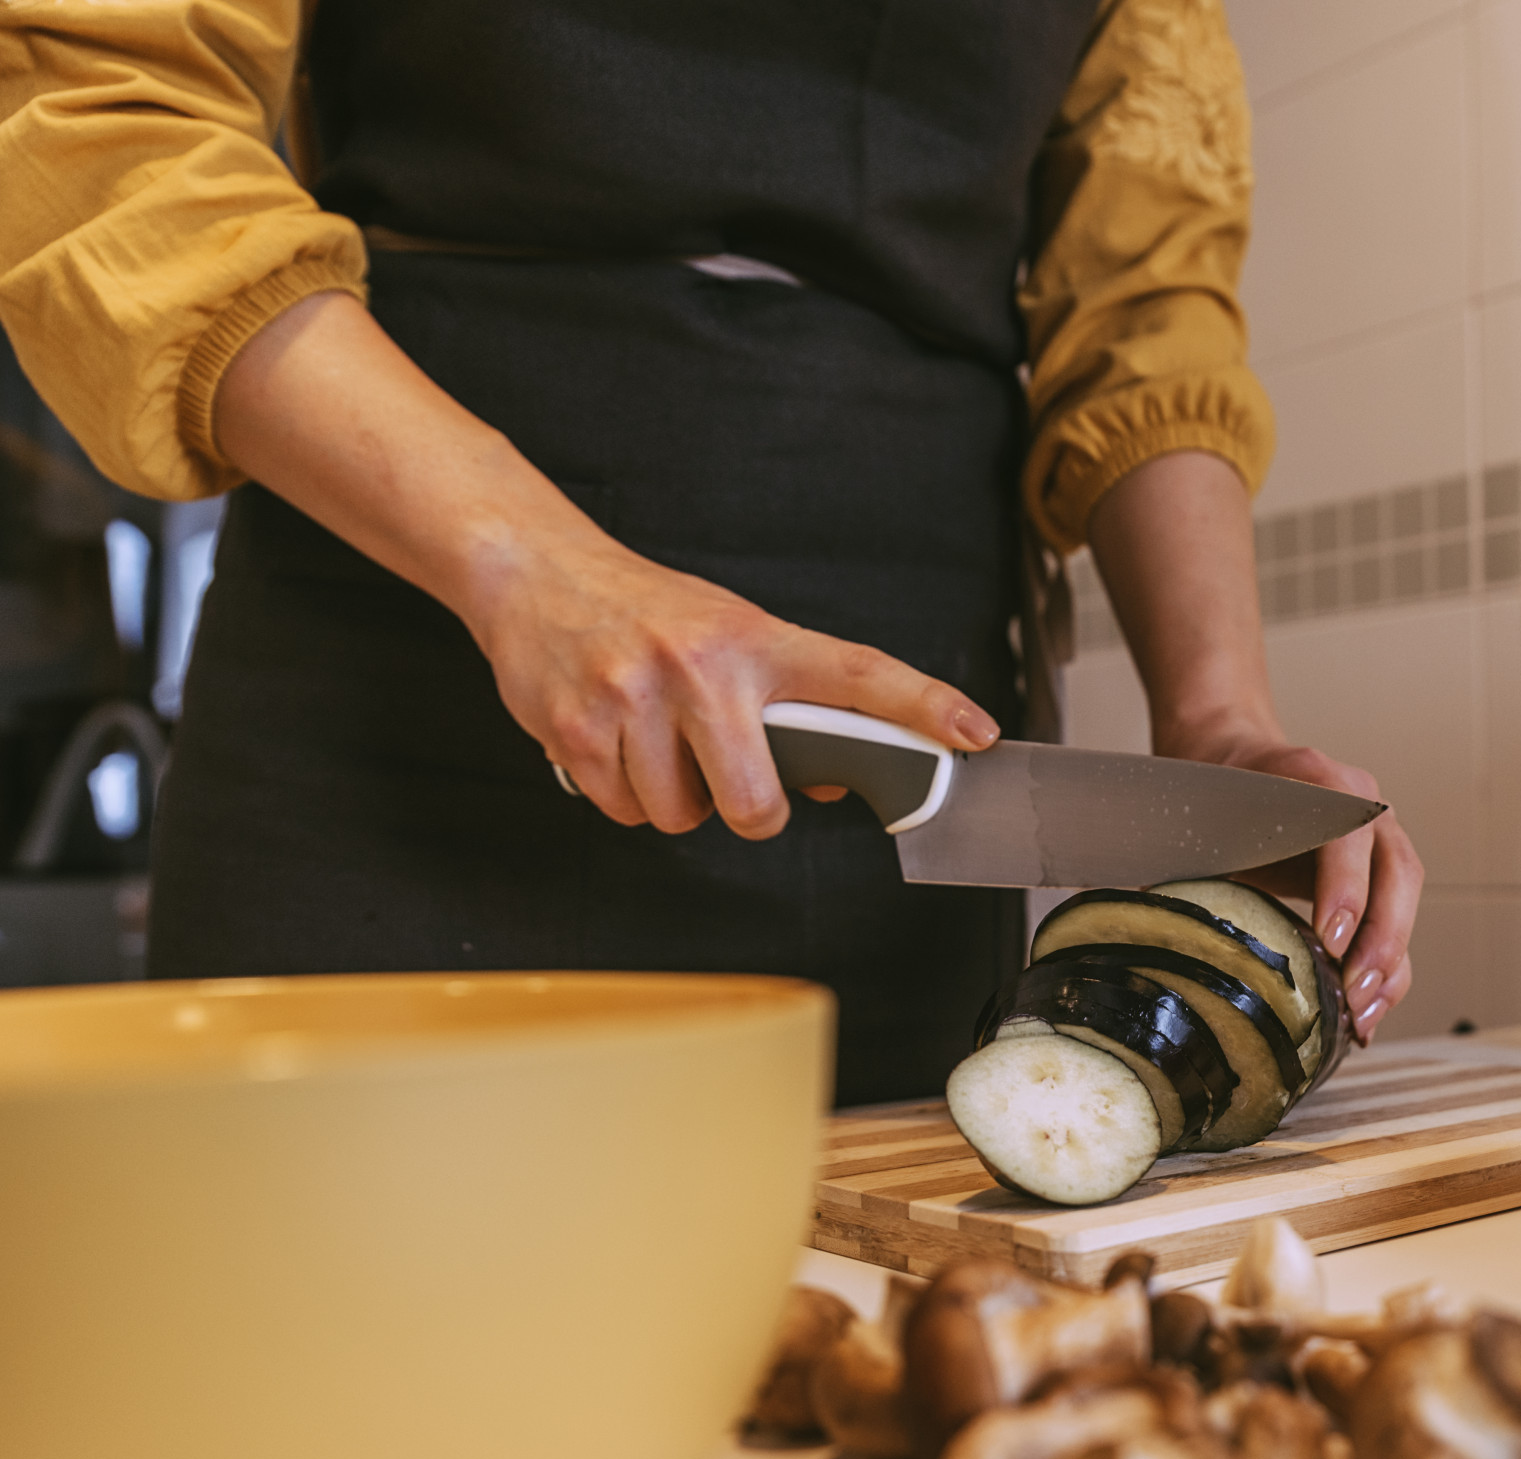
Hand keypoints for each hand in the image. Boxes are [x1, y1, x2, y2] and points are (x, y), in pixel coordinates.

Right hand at [470, 533, 998, 837]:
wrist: (534, 568)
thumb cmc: (645, 610)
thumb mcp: (729, 633)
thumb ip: (786, 700)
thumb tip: (837, 780)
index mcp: (756, 640)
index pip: (860, 673)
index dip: (923, 706)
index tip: (974, 732)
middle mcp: (700, 666)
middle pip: (754, 805)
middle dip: (748, 813)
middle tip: (731, 780)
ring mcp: (635, 699)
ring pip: (682, 817)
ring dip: (676, 801)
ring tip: (660, 743)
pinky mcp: (577, 731)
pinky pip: (625, 813)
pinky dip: (625, 797)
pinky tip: (619, 746)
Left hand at [1084, 451, 1424, 1043]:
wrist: (1224, 746)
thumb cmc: (1204, 782)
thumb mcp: (1187, 807)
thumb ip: (1174, 850)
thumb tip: (1120, 914)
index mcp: (1319, 779)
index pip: (1350, 834)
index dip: (1345, 887)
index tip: (1329, 938)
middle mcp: (1361, 801)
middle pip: (1397, 872)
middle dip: (1381, 938)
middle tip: (1353, 993)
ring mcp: (1375, 835)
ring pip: (1404, 899)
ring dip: (1391, 960)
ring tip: (1364, 1018)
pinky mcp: (1374, 871)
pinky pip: (1392, 918)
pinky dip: (1386, 965)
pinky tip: (1365, 1014)